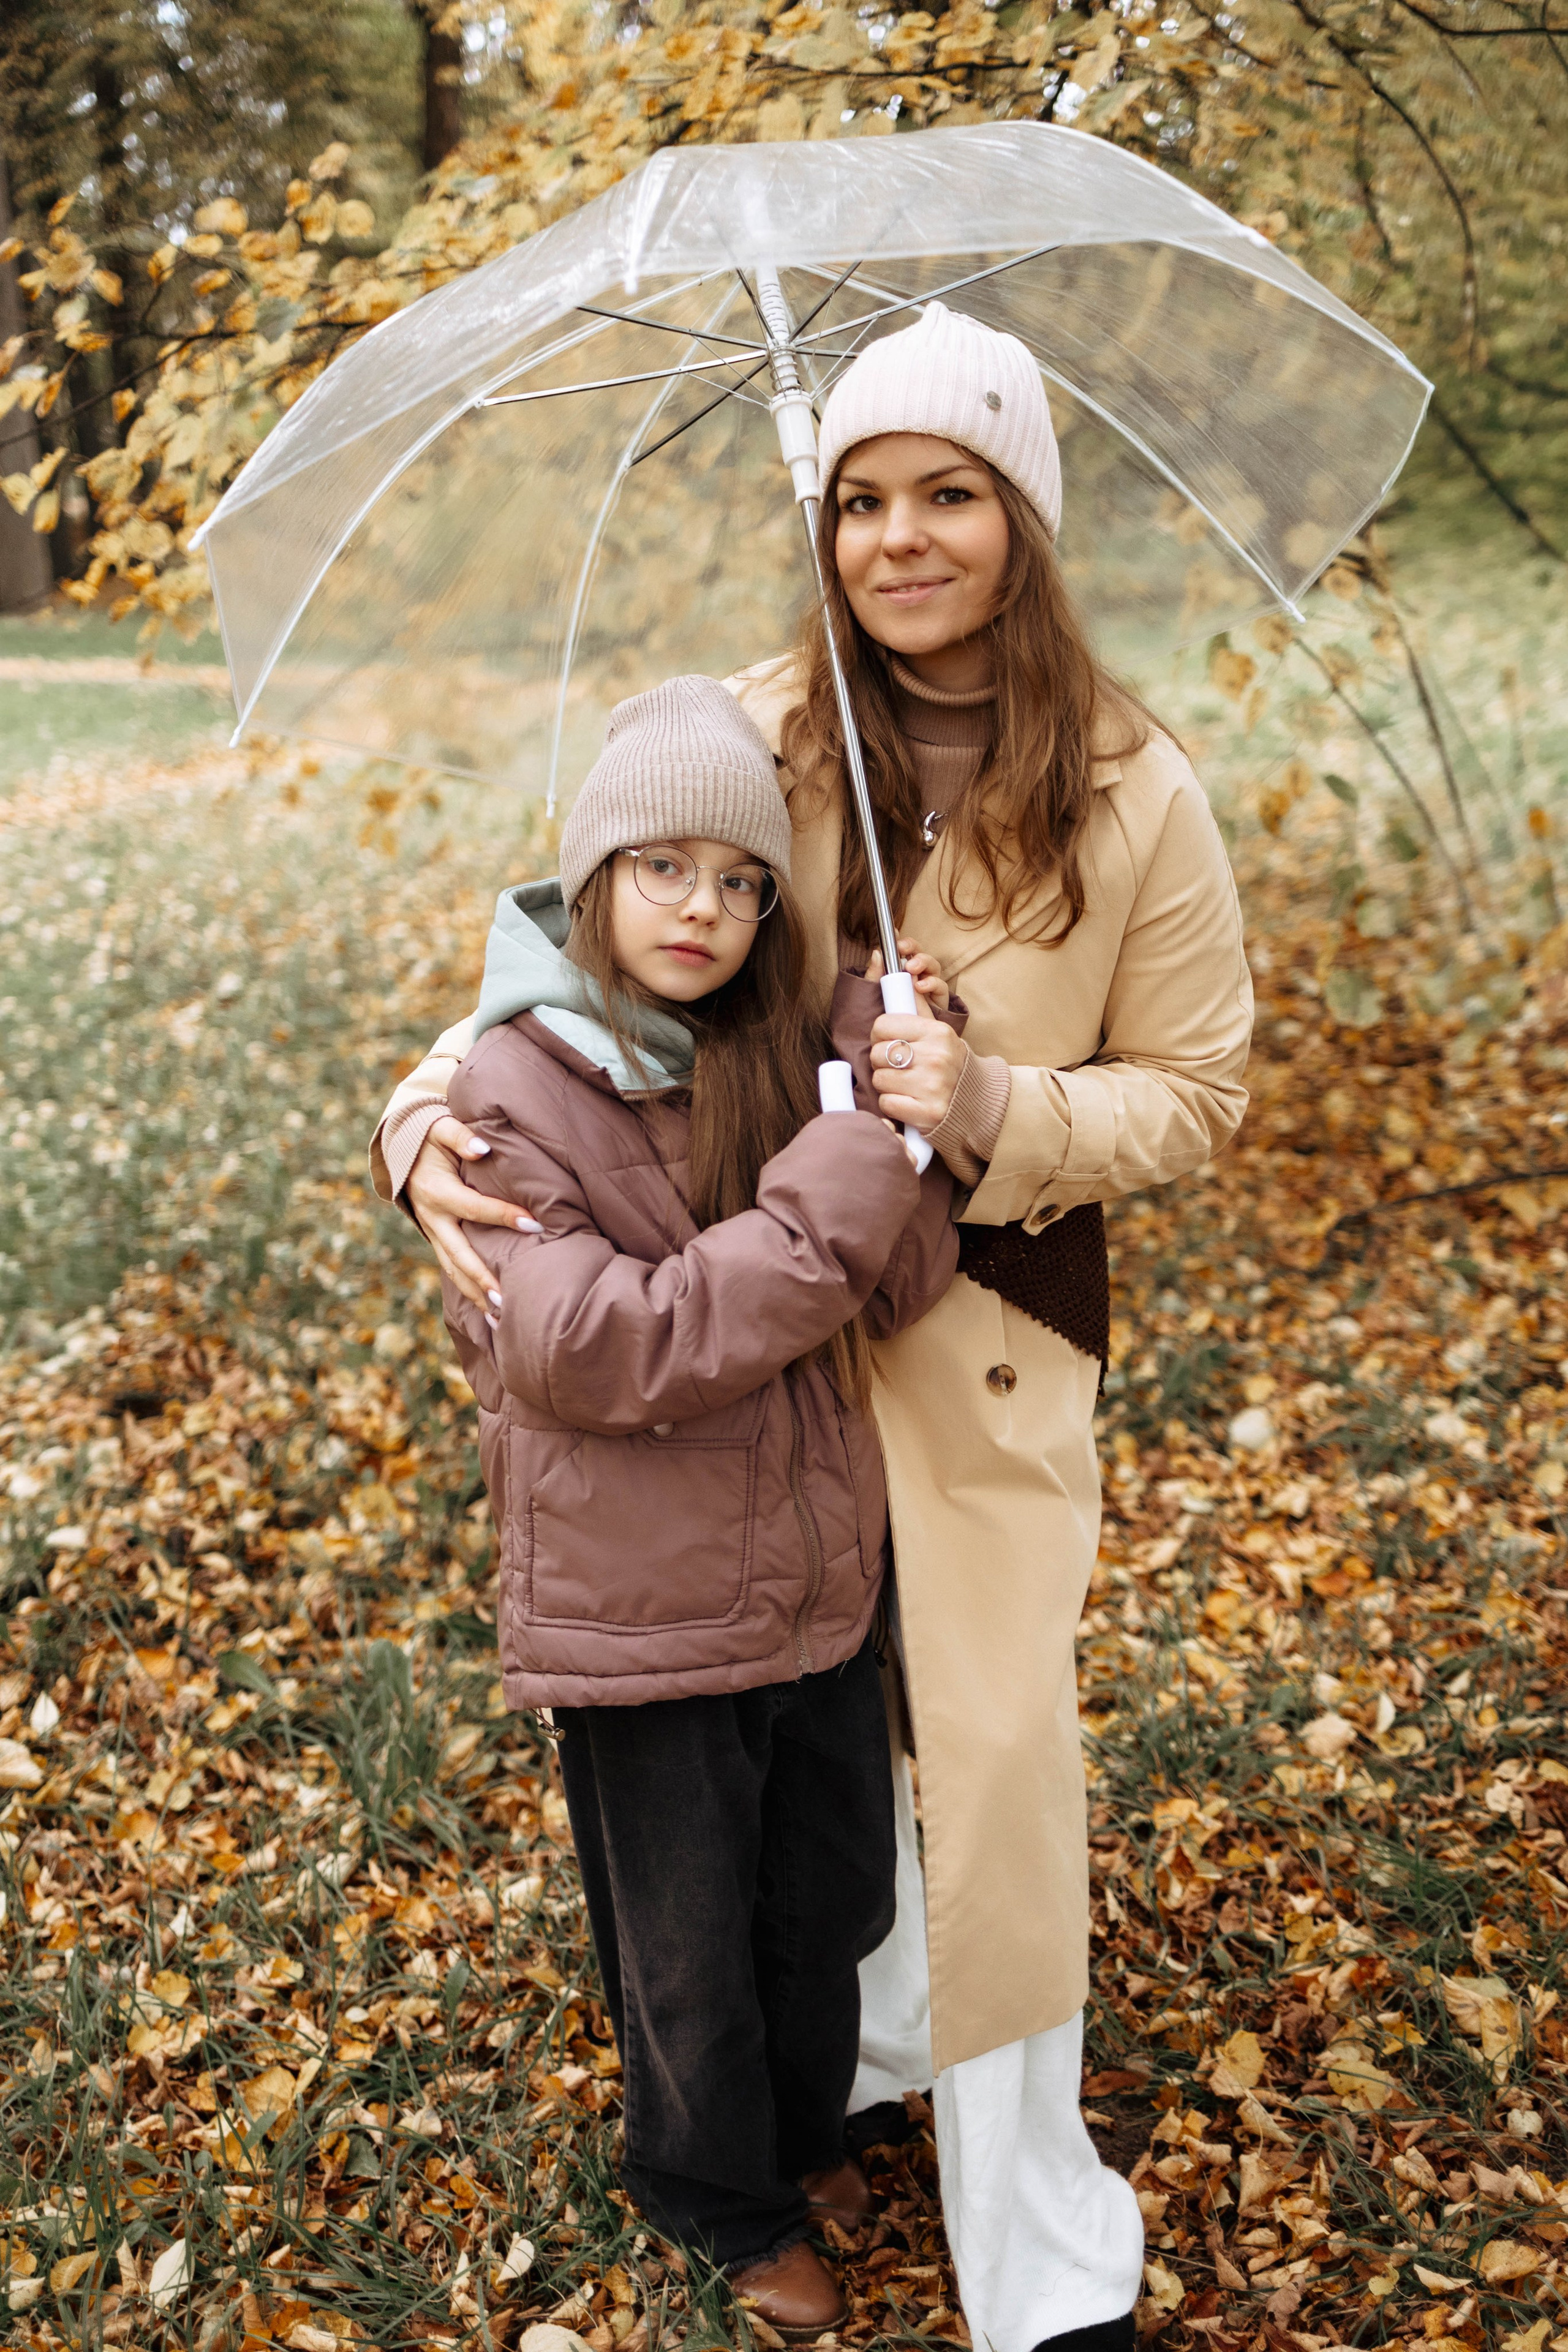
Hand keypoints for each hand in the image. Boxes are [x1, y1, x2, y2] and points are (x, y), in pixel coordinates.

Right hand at [406, 1116, 541, 1309]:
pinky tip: (490, 1314)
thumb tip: (483, 1149)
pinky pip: (453, 1271)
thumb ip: (460, 1136)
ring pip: (454, 1271)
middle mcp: (433, 1218)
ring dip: (476, 1296)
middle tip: (508, 1299)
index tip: (535, 1224)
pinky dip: (470, 1292)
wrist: (403, 1152)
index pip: (475, 1207)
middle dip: (483, 1278)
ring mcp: (433, 1234)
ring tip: (501, 1320)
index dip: (503, 1215)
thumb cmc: (431, 1139)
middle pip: (460, 1255)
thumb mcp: (439, 1128)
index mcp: (437, 1190)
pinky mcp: (438, 1242)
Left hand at [865, 937, 949, 1013]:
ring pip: (933, 966)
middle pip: (921, 954)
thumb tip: (876, 952)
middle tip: (903, 949)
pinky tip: (920, 986)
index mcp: (903, 971)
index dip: (903, 942)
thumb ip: (875, 974)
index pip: (906, 951)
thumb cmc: (889, 1014)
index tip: (896, 937)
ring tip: (911, 968)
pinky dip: (932, 983)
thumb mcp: (876, 993)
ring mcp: (930, 986)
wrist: (900, 1039)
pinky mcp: (939, 1000)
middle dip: (913, 948)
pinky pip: (941, 987)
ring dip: (923, 962)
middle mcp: (919, 975)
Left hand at [869, 982, 966, 1132]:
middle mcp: (936, 1057)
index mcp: (937, 1032)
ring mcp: (932, 1086)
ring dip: (887, 1084)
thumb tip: (902, 974)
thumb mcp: (938, 1032)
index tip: (889, 1042)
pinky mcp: (927, 1112)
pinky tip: (908, 1101)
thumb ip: (917, 1006)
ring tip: (905, 1084)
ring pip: (879, 1079)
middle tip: (899, 1067)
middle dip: (882, 1062)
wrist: (977, 1101)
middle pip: (876, 1053)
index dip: (880, 1035)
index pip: (882, 1025)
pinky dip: (893, 1104)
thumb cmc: (949, 1064)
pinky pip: (887, 1103)